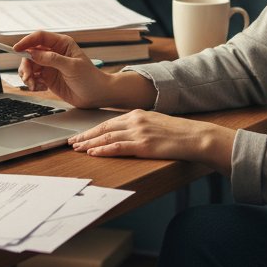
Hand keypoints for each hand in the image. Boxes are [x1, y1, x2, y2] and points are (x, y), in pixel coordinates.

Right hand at [14, 30, 113, 107]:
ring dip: (28, 76)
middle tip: (28, 77)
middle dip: (26, 65)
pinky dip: (33, 84)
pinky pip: (33, 78)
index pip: (39, 37)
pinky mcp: (48, 78)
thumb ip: (52, 59)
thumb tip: (34, 54)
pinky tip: (41, 88)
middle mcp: (54, 53)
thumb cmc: (90, 78)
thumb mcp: (72, 66)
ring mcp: (50, 66)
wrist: (96, 95)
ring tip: (34, 85)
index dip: (26, 41)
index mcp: (62, 44)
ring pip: (29, 66)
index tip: (16, 49)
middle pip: (30, 53)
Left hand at [67, 109, 235, 173]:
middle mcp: (135, 120)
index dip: (92, 129)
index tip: (81, 135)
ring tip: (77, 149)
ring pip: (107, 137)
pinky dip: (103, 150)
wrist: (195, 136)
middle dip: (85, 136)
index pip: (108, 122)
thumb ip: (139, 125)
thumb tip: (125, 133)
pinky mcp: (143, 145)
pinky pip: (117, 147)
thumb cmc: (178, 133)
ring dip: (89, 144)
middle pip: (103, 128)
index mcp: (137, 113)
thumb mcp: (155, 123)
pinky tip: (93, 153)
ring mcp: (139, 132)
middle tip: (71, 142)